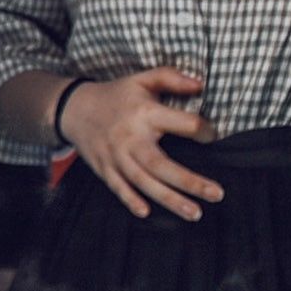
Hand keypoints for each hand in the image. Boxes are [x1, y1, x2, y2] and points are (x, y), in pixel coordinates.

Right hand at [56, 66, 221, 220]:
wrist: (74, 109)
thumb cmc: (117, 95)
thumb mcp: (142, 79)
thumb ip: (171, 77)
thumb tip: (201, 84)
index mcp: (145, 113)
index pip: (182, 124)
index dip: (202, 130)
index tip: (212, 136)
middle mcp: (130, 138)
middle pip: (161, 164)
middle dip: (189, 182)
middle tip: (217, 194)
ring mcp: (116, 156)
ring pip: (143, 182)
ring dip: (169, 199)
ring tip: (195, 213)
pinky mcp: (104, 169)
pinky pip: (118, 188)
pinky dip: (130, 200)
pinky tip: (147, 212)